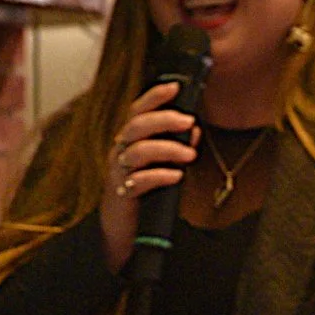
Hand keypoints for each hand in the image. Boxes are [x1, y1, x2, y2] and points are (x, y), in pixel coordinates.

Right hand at [98, 81, 200, 270]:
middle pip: (136, 125)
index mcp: (130, 140)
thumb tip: (195, 129)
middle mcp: (120, 151)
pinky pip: (140, 180)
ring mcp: (119, 172)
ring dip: (168, 149)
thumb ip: (177, 146)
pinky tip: (177, 176)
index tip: (175, 87)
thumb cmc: (144, 190)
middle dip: (164, 119)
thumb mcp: (163, 164)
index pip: (138, 111)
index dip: (153, 97)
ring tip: (190, 154)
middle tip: (189, 121)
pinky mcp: (123, 194)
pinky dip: (161, 175)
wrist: (123, 227)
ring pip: (138, 151)